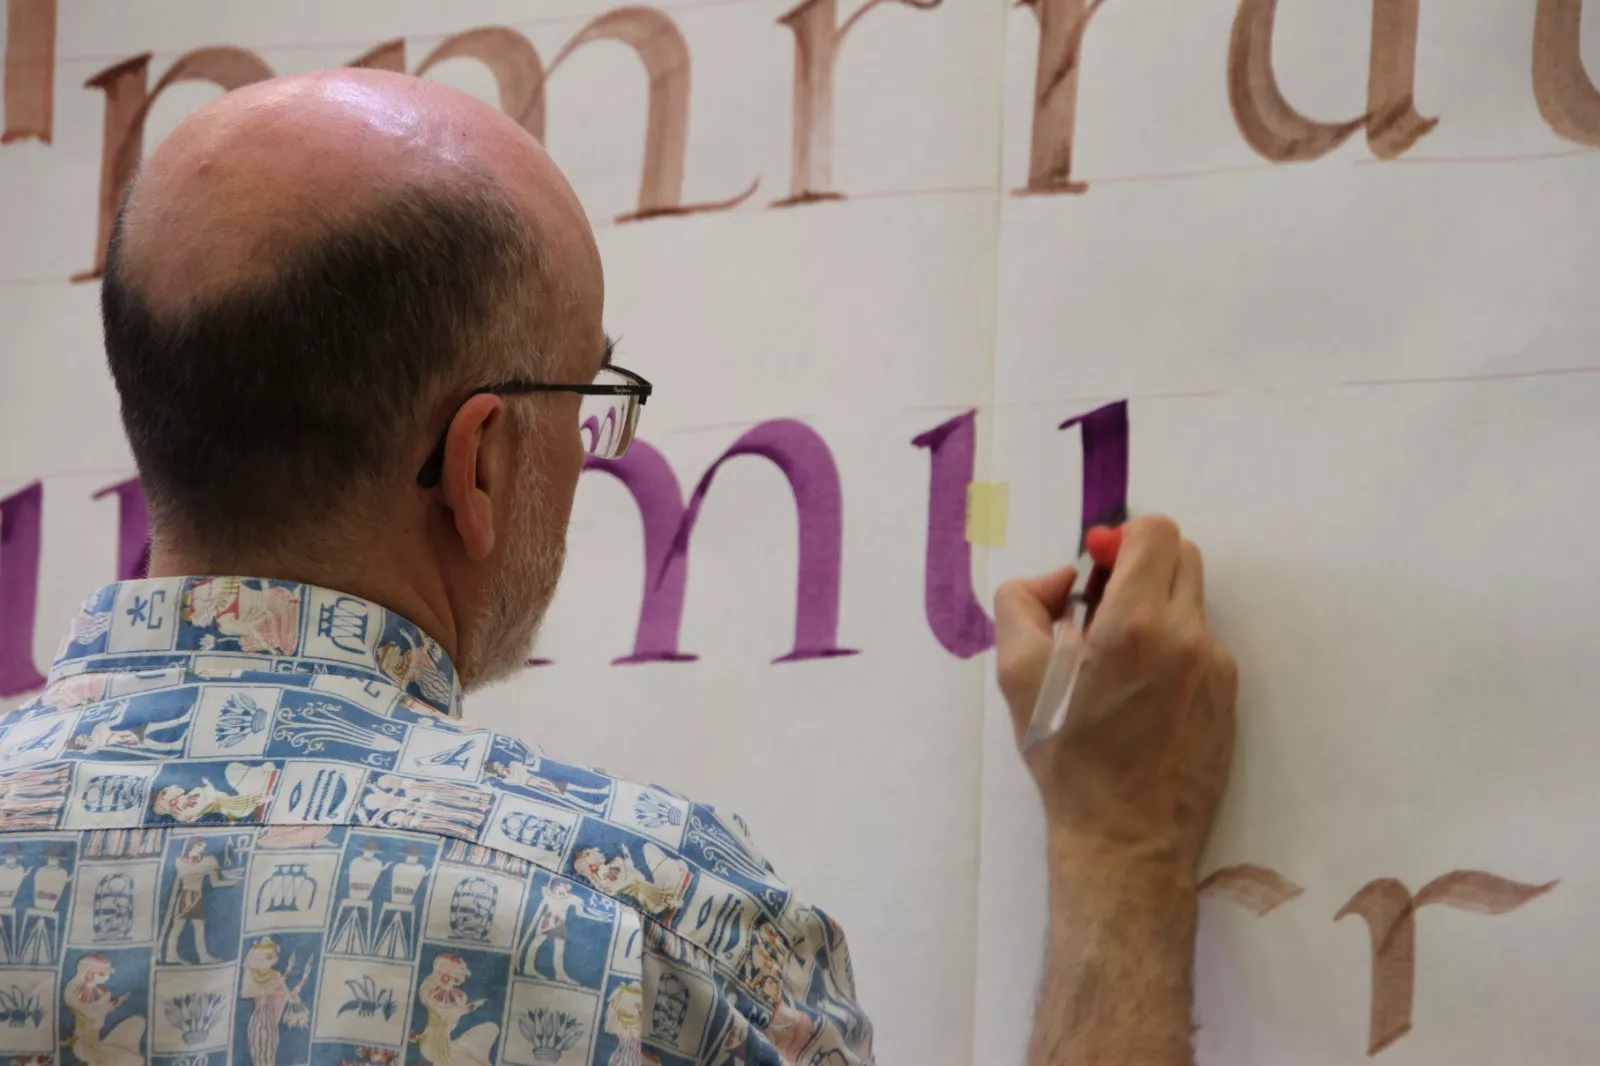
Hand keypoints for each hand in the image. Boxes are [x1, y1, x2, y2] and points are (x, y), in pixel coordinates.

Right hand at [994, 515, 1236, 872]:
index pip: (1155, 532)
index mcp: (1135, 624)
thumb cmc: (1066, 756)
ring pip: (1193, 602)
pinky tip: (1144, 694)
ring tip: (1121, 661)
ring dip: (1158, 609)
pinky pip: (1204, 645)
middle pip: (1183, 556)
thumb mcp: (1016, 674)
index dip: (1122, 539)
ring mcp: (1218, 667)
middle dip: (1143, 567)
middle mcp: (1187, 637)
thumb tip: (1063, 577)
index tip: (1098, 571)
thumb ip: (1024, 600)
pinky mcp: (1231, 696)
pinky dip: (1175, 649)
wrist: (1125, 838)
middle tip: (1105, 608)